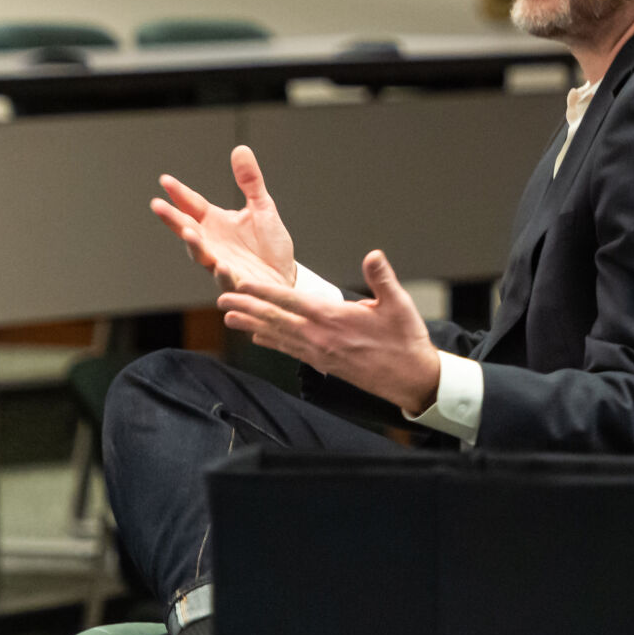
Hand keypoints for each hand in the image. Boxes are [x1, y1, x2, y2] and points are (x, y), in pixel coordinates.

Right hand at [150, 145, 294, 291]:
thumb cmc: (269, 244)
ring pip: (201, 255)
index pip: (192, 205)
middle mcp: (212, 243)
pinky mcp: (235, 283)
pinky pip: (226, 279)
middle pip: (187, 229)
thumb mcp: (263, 207)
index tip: (164, 180)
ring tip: (188, 232)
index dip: (179, 193)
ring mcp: (220, 264)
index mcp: (215, 223)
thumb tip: (240, 148)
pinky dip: (222, 274)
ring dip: (194, 245)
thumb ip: (250, 181)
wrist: (285, 276)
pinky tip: (221, 265)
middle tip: (157, 205)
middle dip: (172, 218)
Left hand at [217, 250, 441, 414]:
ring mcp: (320, 353)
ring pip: (279, 337)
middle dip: (247, 309)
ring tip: (229, 319)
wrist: (411, 379)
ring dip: (252, 327)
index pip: (291, 302)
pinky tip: (259, 339)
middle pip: (276, 320)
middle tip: (222, 301)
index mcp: (334, 318)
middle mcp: (321, 337)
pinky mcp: (324, 364)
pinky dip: (272, 344)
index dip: (264, 293)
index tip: (241, 286)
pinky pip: (291, 351)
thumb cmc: (406, 339)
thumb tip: (373, 255)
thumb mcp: (399, 304)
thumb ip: (382, 278)